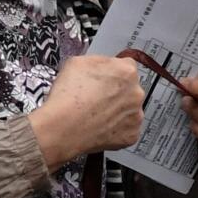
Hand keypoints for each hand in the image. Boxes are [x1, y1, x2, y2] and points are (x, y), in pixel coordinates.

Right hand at [30, 55, 143, 169]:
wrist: (61, 128)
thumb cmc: (67, 97)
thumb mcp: (78, 61)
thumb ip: (99, 61)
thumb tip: (102, 65)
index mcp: (127, 71)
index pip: (126, 66)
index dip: (113, 72)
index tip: (106, 78)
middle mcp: (136, 93)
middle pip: (129, 88)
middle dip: (116, 91)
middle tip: (96, 97)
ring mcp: (135, 116)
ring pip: (129, 109)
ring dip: (117, 110)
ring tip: (95, 113)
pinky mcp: (131, 135)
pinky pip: (126, 128)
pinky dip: (116, 128)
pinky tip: (100, 125)